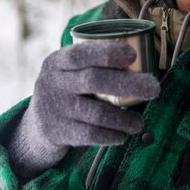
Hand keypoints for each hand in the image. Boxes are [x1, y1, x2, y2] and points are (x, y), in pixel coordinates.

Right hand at [8, 41, 159, 177]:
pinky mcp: (57, 132)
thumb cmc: (68, 88)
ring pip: (96, 113)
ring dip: (123, 118)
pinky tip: (123, 135)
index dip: (108, 53)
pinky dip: (111, 135)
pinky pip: (90, 135)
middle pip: (94, 80)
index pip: (81, 54)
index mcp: (58, 61)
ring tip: (140, 122)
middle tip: (154, 88)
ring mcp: (54, 108)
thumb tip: (144, 61)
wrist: (36, 124)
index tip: (134, 55)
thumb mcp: (70, 70)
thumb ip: (95, 64)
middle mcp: (53, 82)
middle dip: (128, 84)